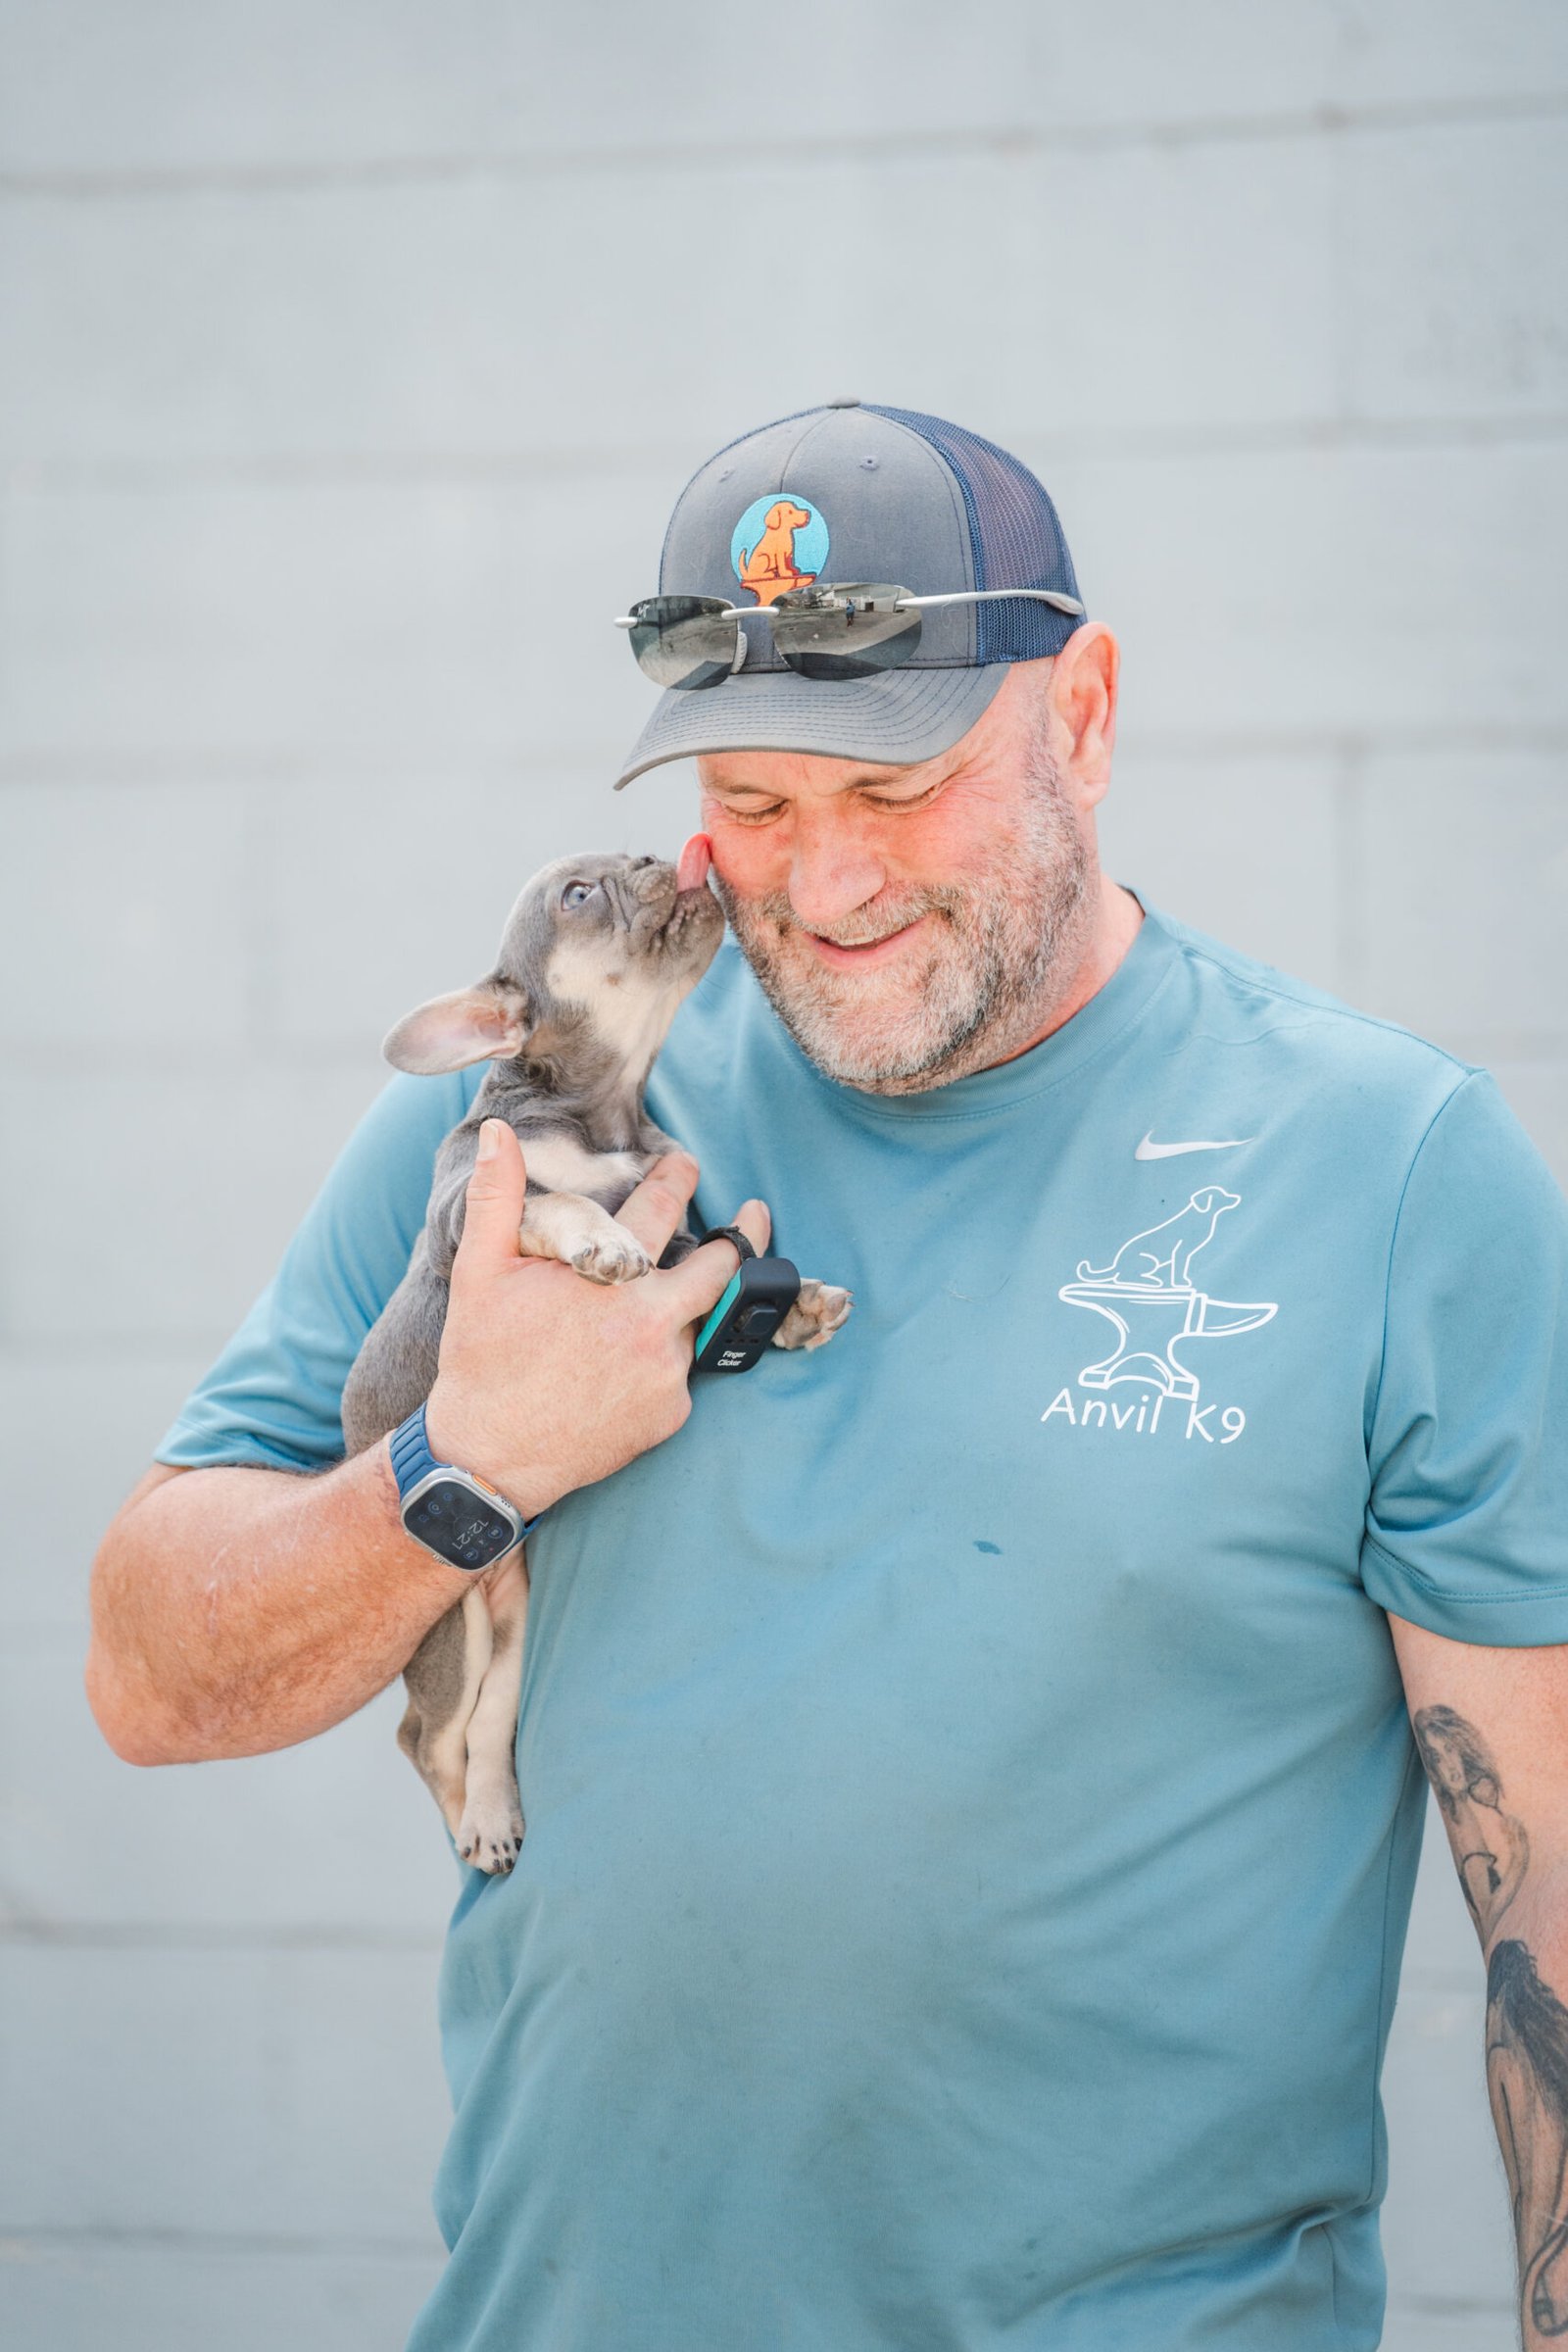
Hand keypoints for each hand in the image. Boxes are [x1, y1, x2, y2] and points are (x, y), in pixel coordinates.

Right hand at [423, 1119, 769, 1519]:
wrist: (490, 1457)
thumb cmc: (483, 1360)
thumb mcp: (480, 1270)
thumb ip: (496, 1195)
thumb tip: (496, 1134)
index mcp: (613, 1278)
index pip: (662, 1208)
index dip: (678, 1178)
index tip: (687, 1163)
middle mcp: (653, 1323)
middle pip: (722, 1267)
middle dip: (744, 1235)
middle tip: (753, 1214)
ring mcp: (667, 1373)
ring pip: (695, 1323)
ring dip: (680, 1309)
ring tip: (640, 1311)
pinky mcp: (671, 1414)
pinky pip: (680, 1373)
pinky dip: (660, 1361)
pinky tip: (620, 1366)